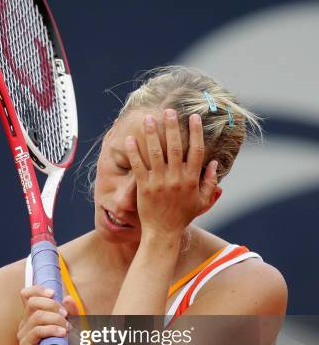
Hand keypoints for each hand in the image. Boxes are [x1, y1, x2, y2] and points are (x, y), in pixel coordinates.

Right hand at [17, 286, 78, 344]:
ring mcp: (24, 335)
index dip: (38, 289)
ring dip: (55, 319)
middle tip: (66, 315)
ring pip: (36, 316)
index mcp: (33, 317)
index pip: (27, 295)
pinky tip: (62, 334)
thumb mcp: (72, 328)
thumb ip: (71, 313)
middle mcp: (25, 324)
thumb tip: (67, 297)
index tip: (53, 293)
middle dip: (52, 304)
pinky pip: (36, 331)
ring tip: (67, 329)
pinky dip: (51, 329)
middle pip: (32, 302)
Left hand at [125, 110, 218, 240]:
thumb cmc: (183, 217)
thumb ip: (210, 183)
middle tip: (169, 111)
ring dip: (152, 134)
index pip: (196, 151)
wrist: (163, 233)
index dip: (196, 132)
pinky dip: (134, 152)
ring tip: (148, 119)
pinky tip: (130, 139)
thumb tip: (215, 164)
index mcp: (191, 180)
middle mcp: (176, 178)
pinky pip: (138, 166)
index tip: (194, 118)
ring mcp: (159, 182)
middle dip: (172, 127)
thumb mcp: (201, 202)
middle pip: (176, 147)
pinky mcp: (144, 187)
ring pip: (156, 153)